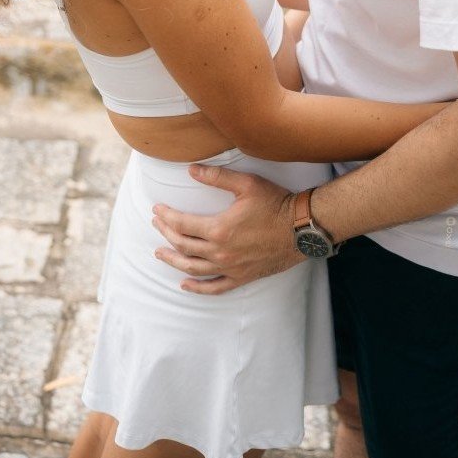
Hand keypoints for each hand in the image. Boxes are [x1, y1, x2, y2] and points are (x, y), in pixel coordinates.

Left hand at [152, 163, 302, 293]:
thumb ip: (217, 177)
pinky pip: (214, 288)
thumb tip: (191, 170)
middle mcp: (221, 252)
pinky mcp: (241, 277)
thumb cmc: (275, 203)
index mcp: (219, 229)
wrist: (301, 229)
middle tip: (156, 224)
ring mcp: (230, 268)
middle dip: (166, 233)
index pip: (182, 224)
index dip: (167, 216)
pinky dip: (197, 288)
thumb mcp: (247, 184)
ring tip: (160, 252)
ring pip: (193, 268)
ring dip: (173, 260)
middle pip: (183, 245)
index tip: (157, 209)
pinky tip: (184, 284)